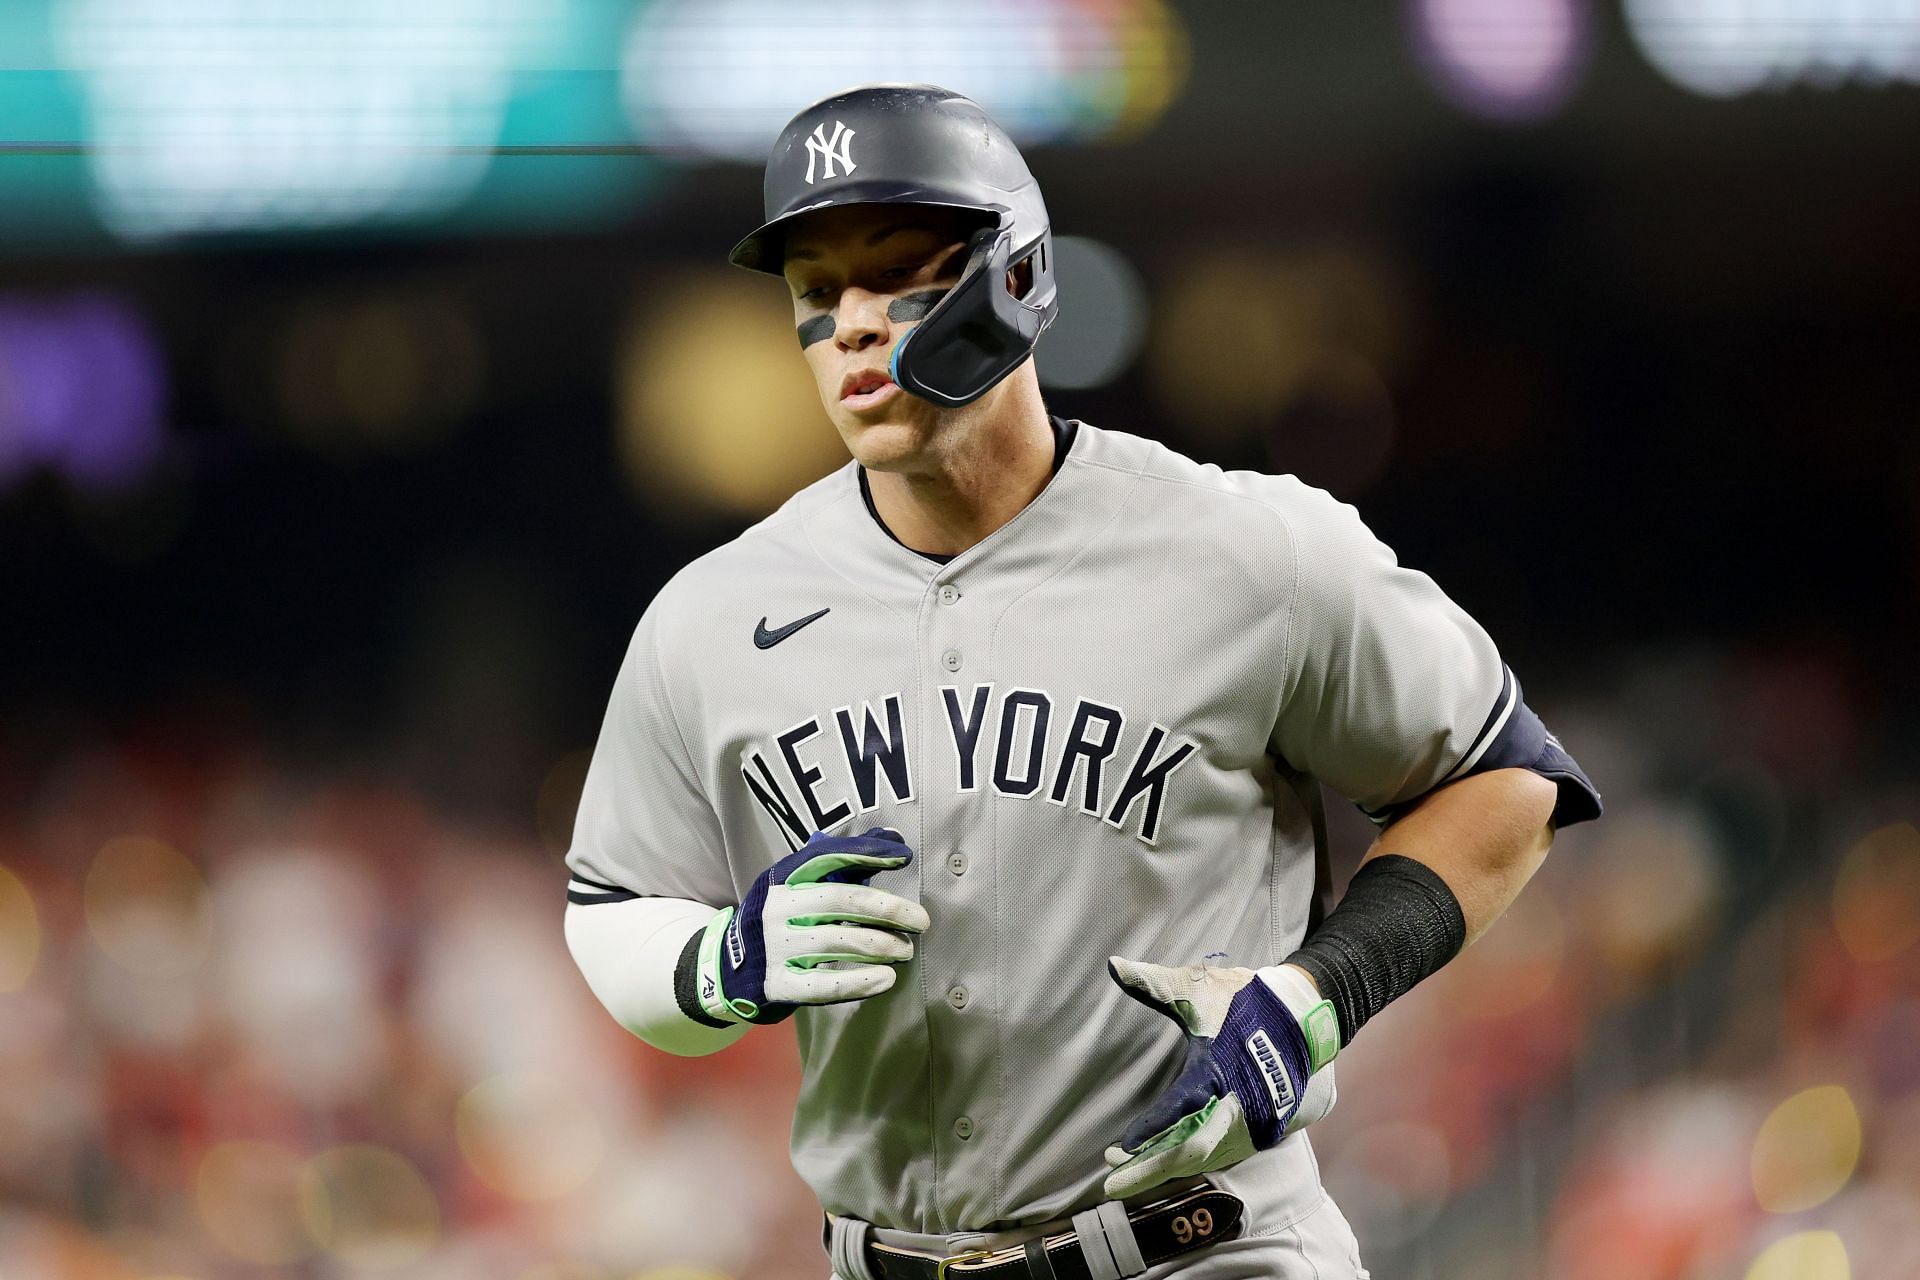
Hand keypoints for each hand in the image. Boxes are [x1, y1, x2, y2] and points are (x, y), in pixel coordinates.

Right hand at [692, 827, 929, 1024]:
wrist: (727, 968)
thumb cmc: (780, 920)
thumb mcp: (798, 887)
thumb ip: (843, 865)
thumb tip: (893, 838)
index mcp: (783, 877)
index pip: (827, 856)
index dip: (866, 854)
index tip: (903, 858)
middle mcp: (777, 908)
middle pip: (840, 900)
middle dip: (887, 909)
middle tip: (921, 921)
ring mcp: (775, 947)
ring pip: (837, 941)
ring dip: (880, 945)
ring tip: (906, 950)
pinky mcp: (778, 984)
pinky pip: (822, 985)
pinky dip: (858, 982)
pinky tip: (885, 979)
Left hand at [1103, 958, 1339, 1199]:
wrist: (1307, 1015)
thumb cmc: (1247, 1002)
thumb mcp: (1198, 990)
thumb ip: (1153, 985)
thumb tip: (1114, 966)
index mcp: (1216, 1073)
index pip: (1176, 1111)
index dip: (1147, 1131)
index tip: (1119, 1147)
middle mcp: (1236, 1106)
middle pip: (1187, 1153)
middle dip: (1147, 1172)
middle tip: (1110, 1184)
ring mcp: (1254, 1123)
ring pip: (1204, 1159)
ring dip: (1166, 1168)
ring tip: (1126, 1172)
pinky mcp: (1264, 1130)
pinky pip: (1222, 1154)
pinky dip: (1192, 1162)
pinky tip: (1166, 1163)